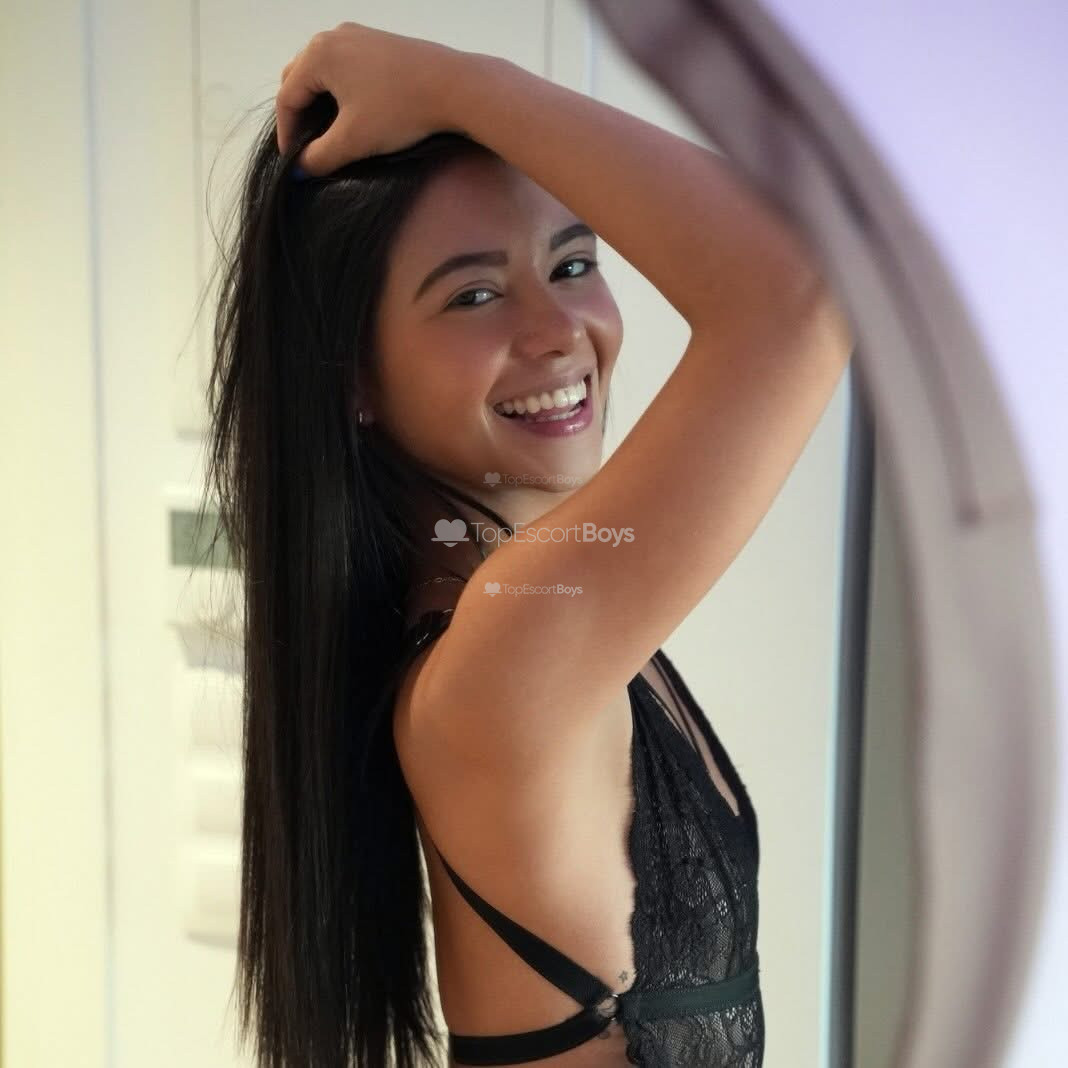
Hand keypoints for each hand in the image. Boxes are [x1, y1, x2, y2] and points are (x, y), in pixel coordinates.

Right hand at [275, 22, 459, 174]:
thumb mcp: (354, 140)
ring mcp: (358, 34)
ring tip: (327, 132)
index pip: (287, 97)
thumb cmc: (399, 111)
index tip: (294, 161)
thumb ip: (320, 157)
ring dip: (319, 101)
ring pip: (323, 71)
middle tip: (307, 145)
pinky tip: (353, 112)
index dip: (286, 133)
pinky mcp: (379, 42)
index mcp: (318, 54)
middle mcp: (332, 36)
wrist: (455, 86)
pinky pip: (345, 65)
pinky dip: (340, 89)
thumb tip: (300, 170)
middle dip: (299, 113)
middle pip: (300, 78)